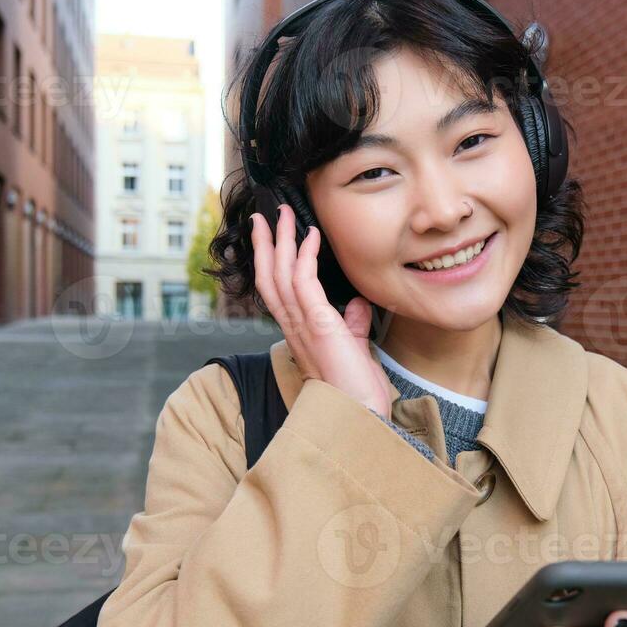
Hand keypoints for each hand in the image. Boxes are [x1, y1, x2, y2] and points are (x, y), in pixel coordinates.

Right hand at [251, 203, 393, 417]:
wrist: (360, 412)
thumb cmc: (355, 387)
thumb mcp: (352, 346)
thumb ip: (351, 323)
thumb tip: (356, 302)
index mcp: (297, 330)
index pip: (276, 289)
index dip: (270, 261)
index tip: (271, 237)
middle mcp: (292, 326)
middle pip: (268, 276)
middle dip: (266, 243)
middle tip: (266, 215)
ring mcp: (301, 324)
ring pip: (280, 274)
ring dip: (281, 240)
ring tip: (283, 214)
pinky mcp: (317, 323)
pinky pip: (303, 281)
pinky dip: (305, 256)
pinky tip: (311, 236)